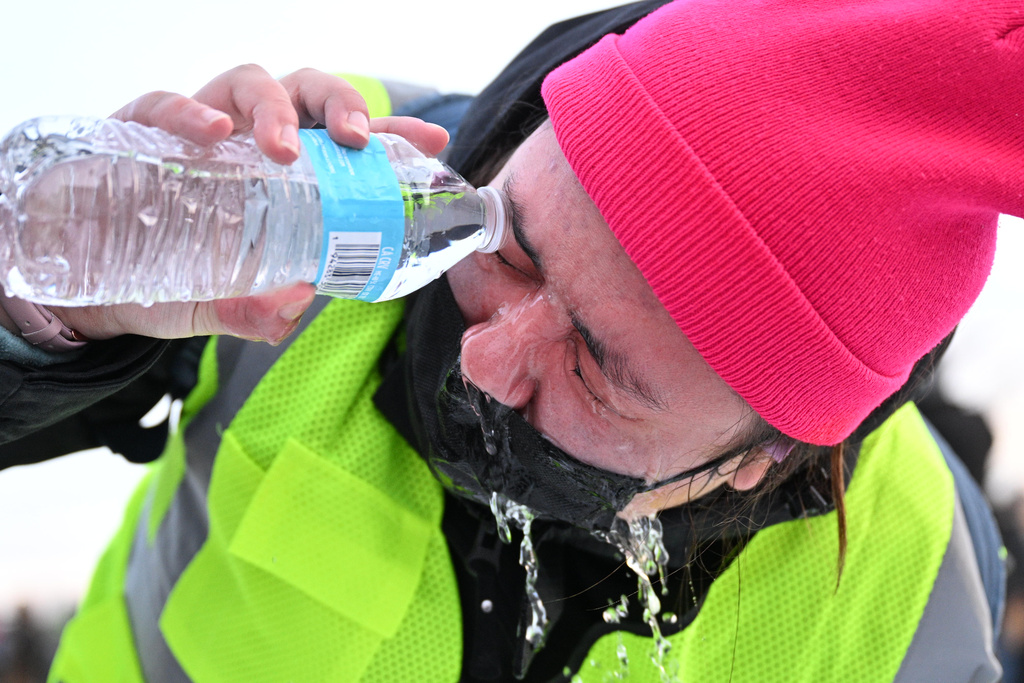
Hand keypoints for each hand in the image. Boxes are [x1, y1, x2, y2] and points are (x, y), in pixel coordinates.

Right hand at [49, 66, 450, 343]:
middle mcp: (252, 143)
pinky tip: (213, 133)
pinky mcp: (145, 127)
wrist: (85, 278)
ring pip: (252, 83)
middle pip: (309, 94)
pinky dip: (191, 111)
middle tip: (354, 142)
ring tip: (284, 148)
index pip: (344, 145)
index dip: (389, 138)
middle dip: (341, 107)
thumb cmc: (168, 278)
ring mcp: (202, 129)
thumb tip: (291, 307)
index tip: (429, 143)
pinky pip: (168, 102)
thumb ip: (253, 311)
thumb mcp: (218, 305)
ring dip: (277, 107)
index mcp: (286, 177)